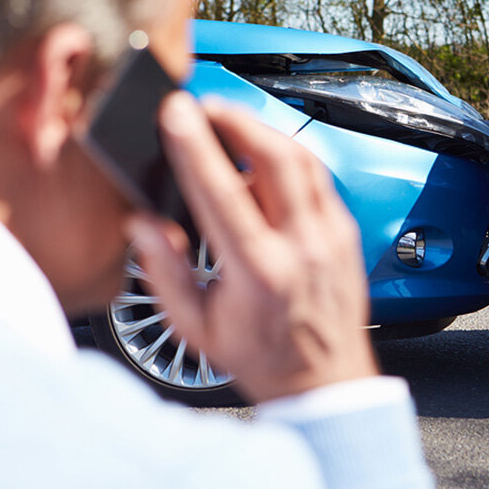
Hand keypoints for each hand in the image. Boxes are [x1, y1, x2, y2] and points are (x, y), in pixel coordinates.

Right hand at [126, 92, 377, 402]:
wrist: (325, 381)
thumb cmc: (262, 357)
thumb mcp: (197, 327)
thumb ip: (165, 272)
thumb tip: (142, 224)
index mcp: (259, 271)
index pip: (223, 191)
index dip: (195, 145)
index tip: (176, 112)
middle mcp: (302, 247)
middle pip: (275, 157)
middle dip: (236, 118)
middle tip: (205, 106)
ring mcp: (331, 236)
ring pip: (303, 159)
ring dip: (264, 131)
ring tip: (231, 124)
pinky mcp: (346, 232)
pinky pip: (319, 178)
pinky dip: (289, 158)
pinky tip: (265, 160)